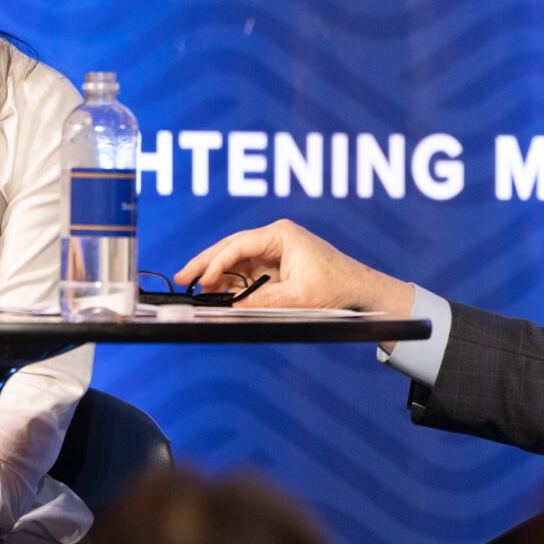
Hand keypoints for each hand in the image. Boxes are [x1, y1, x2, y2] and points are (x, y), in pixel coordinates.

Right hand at [175, 219, 413, 315]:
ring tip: (193, 287)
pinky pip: (246, 273)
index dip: (216, 262)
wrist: (362, 292)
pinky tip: (217, 293)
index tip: (203, 280)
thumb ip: (263, 301)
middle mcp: (274, 239)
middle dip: (205, 263)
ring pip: (235, 261)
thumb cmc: (337, 286)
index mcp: (280, 234)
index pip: (238, 244)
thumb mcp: (299, 297)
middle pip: (230, 248)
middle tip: (181, 277)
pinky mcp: (276, 267)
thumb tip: (233, 308)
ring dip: (216, 274)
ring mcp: (274, 252)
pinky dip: (231, 283)